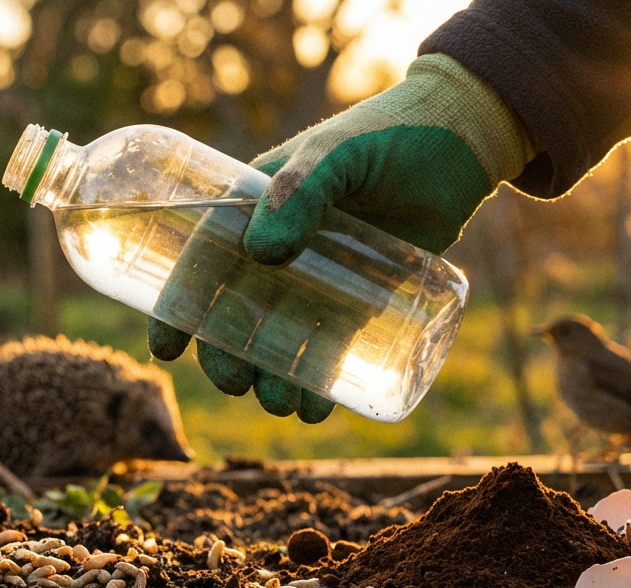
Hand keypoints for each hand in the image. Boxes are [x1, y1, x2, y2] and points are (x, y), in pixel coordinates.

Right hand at [148, 53, 532, 421]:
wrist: (462, 142)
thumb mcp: (337, 155)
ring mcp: (317, 276)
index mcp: (252, 209)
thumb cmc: (390, 135)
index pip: (200, 262)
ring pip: (279, 341)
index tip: (168, 348)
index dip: (177, 307)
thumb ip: (302, 189)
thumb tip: (261, 254)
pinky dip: (319, 382)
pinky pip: (329, 349)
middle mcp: (276, 248)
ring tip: (283, 406)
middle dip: (227, 358)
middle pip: (234, 314)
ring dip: (272, 380)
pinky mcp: (359, 297)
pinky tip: (320, 409)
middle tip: (235, 385)